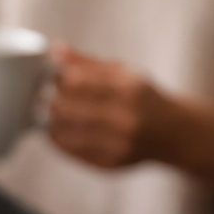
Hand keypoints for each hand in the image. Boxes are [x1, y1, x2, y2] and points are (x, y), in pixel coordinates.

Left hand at [45, 44, 213, 206]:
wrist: (174, 134)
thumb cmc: (143, 97)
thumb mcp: (123, 72)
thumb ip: (87, 63)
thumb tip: (54, 49)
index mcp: (128, 90)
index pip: (75, 82)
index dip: (53, 79)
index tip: (45, 76)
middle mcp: (125, 119)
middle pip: (65, 109)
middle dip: (48, 101)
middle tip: (39, 96)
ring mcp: (117, 145)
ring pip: (62, 133)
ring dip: (48, 121)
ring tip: (46, 112)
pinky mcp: (109, 164)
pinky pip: (68, 152)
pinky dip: (55, 140)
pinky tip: (55, 130)